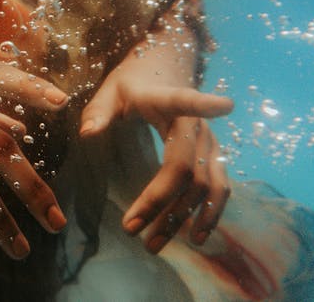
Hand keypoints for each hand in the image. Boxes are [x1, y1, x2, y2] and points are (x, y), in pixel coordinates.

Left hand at [80, 43, 233, 252]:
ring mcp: (210, 142)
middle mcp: (197, 124)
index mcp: (170, 101)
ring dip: (185, 217)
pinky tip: (195, 235)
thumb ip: (99, 111)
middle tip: (131, 230)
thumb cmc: (134, 82)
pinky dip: (210, 212)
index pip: (187, 102)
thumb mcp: (111, 91)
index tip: (226, 106)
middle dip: (161, 203)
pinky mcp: (214, 156)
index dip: (205, 103)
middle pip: (186, 168)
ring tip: (156, 243)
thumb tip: (87, 134)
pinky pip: (219, 188)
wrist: (166, 70)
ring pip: (206, 185)